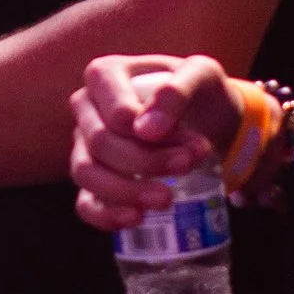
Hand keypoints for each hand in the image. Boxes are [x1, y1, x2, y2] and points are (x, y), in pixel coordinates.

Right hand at [68, 54, 237, 231]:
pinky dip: (104, 215)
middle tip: (188, 166)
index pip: (113, 112)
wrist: (208, 119)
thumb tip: (146, 129)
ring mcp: (85, 144)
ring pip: (86, 172)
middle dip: (146, 162)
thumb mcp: (201, 75)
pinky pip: (84, 202)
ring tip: (167, 199)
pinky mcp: (94, 178)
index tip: (193, 143)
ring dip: (126, 191)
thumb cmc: (200, 92)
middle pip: (100, 143)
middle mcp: (86, 108)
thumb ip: (176, 91)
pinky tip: (136, 218)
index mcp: (105, 75)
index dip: (146, 133)